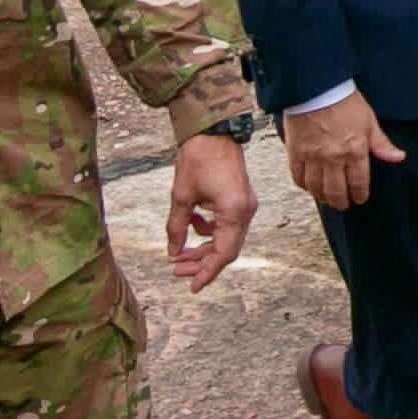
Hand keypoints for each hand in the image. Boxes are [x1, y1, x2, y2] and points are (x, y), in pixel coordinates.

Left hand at [166, 133, 257, 291]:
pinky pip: (226, 226)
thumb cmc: (199, 158)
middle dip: (201, 262)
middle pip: (226, 249)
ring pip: (225, 239)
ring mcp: (245, 206)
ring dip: (203, 247)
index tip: (192, 286)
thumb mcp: (181, 195)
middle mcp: (245, 212)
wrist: (214, 131)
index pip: (223, 253)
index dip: (207, 272)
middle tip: (176, 270)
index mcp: (233, 212)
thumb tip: (173, 251)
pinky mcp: (240, 201)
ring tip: (178, 253)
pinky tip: (191, 225)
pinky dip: (208, 231)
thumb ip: (176, 227)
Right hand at [285, 94, 404, 210]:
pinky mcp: (295, 153)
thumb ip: (381, 144)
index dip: (359, 195)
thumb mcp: (369, 121)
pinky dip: (304, 185)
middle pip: (336, 191)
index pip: (358, 183)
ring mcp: (312, 157)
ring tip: (327, 199)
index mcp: (354, 150)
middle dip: (341, 202)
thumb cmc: (343, 101)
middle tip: (343, 205)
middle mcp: (333, 158)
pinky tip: (309, 186)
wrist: (315, 88)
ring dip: (322, 197)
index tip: (359, 199)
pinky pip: (298, 177)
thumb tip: (398, 157)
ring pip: (316, 188)